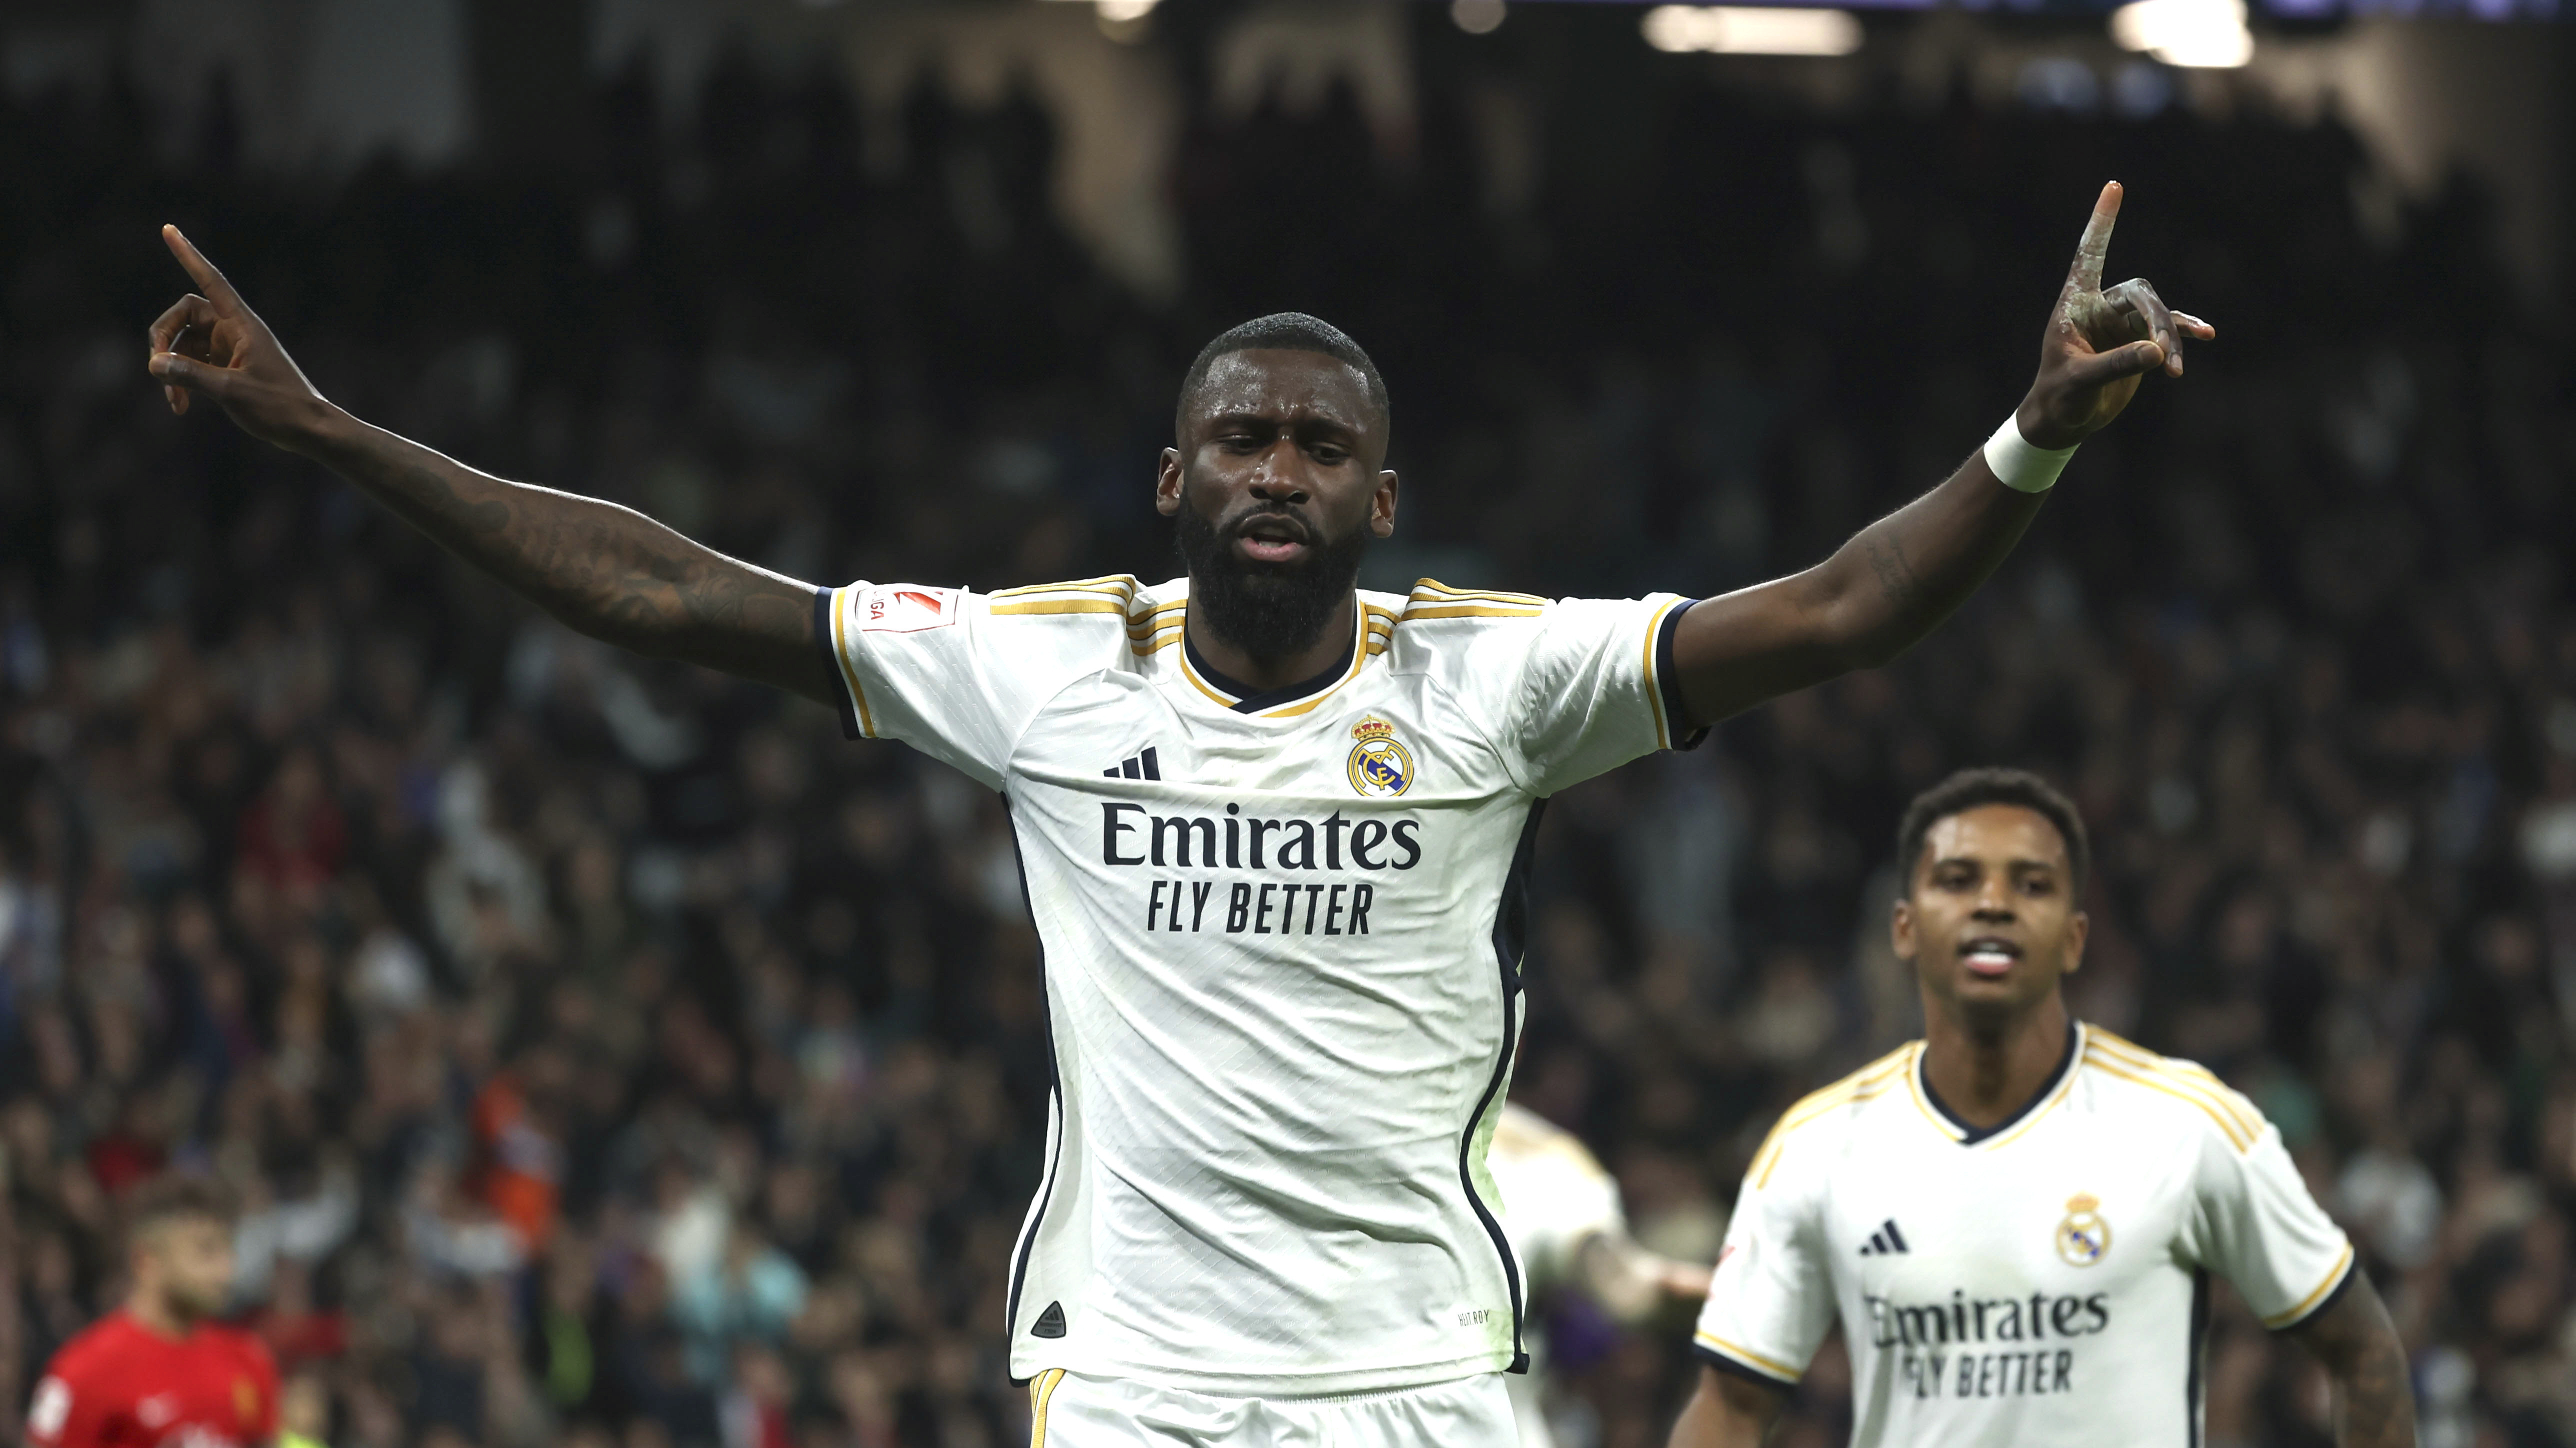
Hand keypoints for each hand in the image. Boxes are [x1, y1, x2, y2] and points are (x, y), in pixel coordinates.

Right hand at [145, 225, 333, 449]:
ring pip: (185, 344)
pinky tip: (181, 406)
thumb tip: (154, 362)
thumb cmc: (279, 408)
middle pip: (184, 315)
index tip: (169, 229)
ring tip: (176, 402)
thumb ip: (190, 375)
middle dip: (164, 340)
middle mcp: (234, 330)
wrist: (309, 430)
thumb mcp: (230, 391)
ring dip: (172, 369)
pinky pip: (193, 363)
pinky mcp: (228, 367)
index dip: (188, 256)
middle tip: (157, 369)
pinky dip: (183, 381)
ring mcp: (230, 348)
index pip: (210, 280)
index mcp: (242, 324)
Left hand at [2016, 182, 2214, 448]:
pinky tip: (2206, 335)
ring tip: (2175, 371)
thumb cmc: (2059, 398)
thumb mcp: (2079, 382)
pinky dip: (2184, 333)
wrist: (2063, 421)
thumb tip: (2157, 351)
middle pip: (2140, 295)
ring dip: (2171, 338)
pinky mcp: (2139, 341)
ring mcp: (2122, 322)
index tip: (2114, 186)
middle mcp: (2100, 306)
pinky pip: (2169, 329)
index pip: (2090, 254)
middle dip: (2156, 323)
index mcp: (2075, 304)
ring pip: (2158, 314)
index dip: (2102, 222)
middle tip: (2163, 358)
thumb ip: (2115, 365)